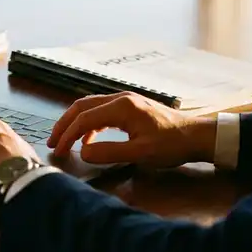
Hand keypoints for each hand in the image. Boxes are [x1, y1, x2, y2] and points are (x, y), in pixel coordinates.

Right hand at [47, 92, 216, 168]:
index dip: (67, 136)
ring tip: (64, 139)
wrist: (198, 136)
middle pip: (81, 106)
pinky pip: (101, 110)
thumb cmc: (172, 145)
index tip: (58, 152)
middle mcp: (120, 98)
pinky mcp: (131, 106)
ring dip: (74, 122)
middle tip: (52, 142)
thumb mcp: (141, 153)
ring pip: (90, 106)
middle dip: (64, 124)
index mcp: (121, 107)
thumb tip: (83, 152)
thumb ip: (109, 152)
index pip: (84, 119)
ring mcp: (126, 100)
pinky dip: (89, 123)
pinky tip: (89, 138)